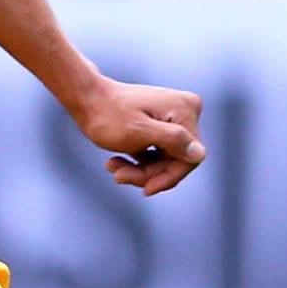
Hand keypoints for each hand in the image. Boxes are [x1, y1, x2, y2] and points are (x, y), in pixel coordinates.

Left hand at [71, 76, 205, 195]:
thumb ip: (172, 141)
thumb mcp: (139, 132)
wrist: (86, 98)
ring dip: (139, 169)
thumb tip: (200, 154)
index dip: (168, 177)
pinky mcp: (161, 123)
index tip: (145, 189)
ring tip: (112, 167)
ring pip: (164, 159)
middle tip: (118, 176)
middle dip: (148, 173)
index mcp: (185, 110)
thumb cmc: (108, 114)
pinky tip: (115, 162)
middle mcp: (185, 110)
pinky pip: (157, 152)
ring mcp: (174, 116)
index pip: (189, 158)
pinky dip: (138, 161)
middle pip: (176, 159)